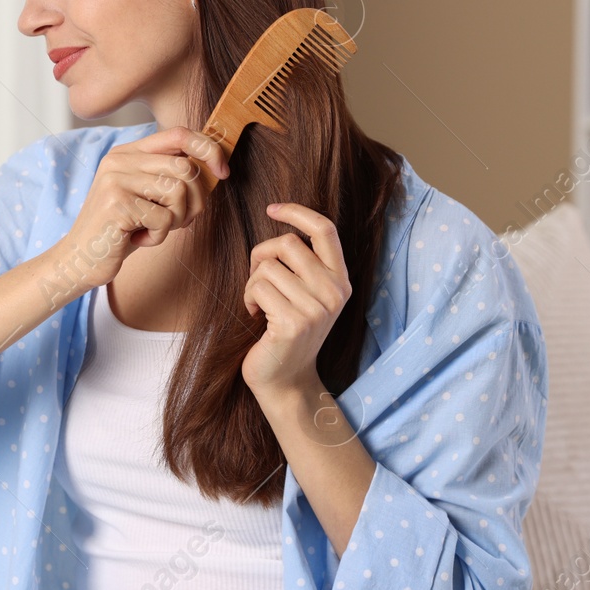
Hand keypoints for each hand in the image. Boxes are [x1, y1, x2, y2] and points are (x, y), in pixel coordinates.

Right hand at [54, 126, 228, 295]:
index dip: (208, 149)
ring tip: (153, 228)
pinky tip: (138, 239)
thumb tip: (216, 166)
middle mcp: (120, 160)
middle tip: (178, 221)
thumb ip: (171, 176)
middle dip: (195, 201)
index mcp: (128, 152)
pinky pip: (164, 219)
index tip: (223, 171)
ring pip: (179, 192)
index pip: (179, 134)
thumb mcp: (147, 196)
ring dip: (176, 220)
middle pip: (185, 168)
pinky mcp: (116, 204)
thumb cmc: (121, 229)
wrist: (80, 259)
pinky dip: (158, 237)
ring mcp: (116, 180)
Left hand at [241, 202, 351, 399]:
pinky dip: (248, 298)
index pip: (325, 229)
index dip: (297, 212)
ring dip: (252, 282)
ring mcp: (316, 309)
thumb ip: (303, 263)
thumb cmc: (286, 329)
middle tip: (257, 278)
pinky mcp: (293, 323)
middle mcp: (334, 293)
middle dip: (261, 255)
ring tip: (259, 303)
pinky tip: (255, 315)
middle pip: (287, 243)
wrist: (285, 380)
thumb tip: (280, 221)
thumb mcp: (306, 293)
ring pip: (267, 266)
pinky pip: (257, 287)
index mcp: (341, 280)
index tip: (272, 209)